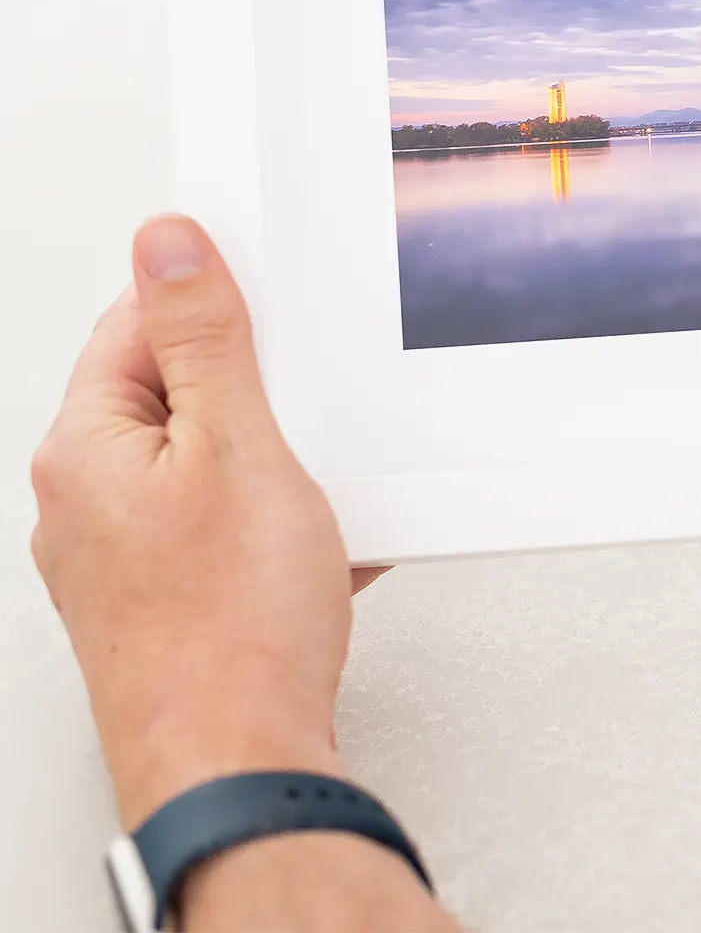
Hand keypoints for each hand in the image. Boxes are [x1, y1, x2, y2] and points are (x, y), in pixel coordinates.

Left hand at [30, 215, 374, 828]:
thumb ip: (203, 337)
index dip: (215, 307)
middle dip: (260, 396)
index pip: (137, 323)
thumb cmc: (231, 626)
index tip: (269, 305)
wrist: (239, 756)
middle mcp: (85, 500)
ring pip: (212, 464)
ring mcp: (121, 555)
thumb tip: (168, 245)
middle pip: (180, 394)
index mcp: (84, 447)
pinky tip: (315, 550)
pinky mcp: (165, 596)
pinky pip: (227, 527)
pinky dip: (278, 527)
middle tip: (304, 419)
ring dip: (278, 467)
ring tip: (312, 500)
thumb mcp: (238, 444)